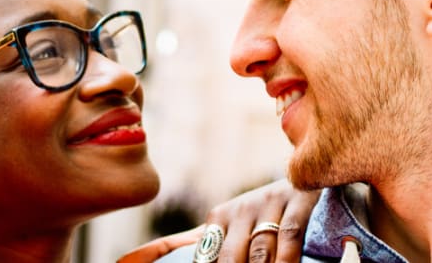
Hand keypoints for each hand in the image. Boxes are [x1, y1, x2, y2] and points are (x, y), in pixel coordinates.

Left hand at [117, 180, 320, 262]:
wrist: (304, 177)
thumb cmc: (260, 215)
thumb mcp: (226, 229)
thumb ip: (185, 246)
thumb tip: (128, 260)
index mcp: (218, 218)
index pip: (202, 256)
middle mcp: (240, 209)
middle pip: (230, 257)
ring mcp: (269, 204)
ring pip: (260, 250)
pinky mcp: (298, 202)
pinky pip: (288, 235)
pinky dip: (286, 258)